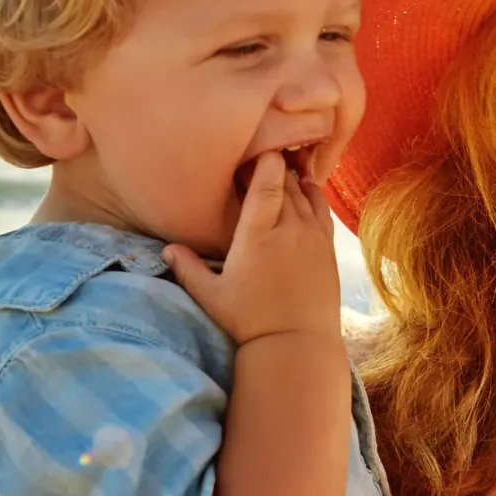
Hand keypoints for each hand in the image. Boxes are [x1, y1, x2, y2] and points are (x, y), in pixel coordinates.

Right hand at [163, 149, 341, 348]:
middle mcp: (289, 228)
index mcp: (257, 234)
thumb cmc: (250, 322)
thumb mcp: (211, 297)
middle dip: (276, 168)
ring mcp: (313, 236)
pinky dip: (314, 195)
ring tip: (283, 172)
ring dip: (294, 180)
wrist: (297, 344)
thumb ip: (188, 269)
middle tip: (263, 160)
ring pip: (306, 193)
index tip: (257, 151)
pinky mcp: (328, 248)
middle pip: (286, 182)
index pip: (267, 182)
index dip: (266, 160)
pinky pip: (322, 209)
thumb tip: (167, 250)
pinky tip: (306, 190)